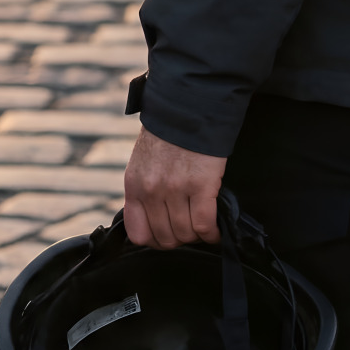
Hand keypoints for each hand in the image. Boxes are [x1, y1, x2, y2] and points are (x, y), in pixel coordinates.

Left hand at [124, 126, 225, 249]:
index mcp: (134, 185)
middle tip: (189, 230)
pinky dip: (212, 234)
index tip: (167, 235)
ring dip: (197, 236)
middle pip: (166, 238)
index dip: (155, 241)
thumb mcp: (143, 163)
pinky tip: (215, 231)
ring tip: (204, 228)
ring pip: (186, 234)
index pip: (138, 234)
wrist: (187, 108)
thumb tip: (154, 219)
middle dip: (180, 239)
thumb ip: (145, 191)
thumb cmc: (167, 135)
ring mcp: (175, 189)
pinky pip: (205, 224)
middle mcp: (151, 190)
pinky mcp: (201, 185)